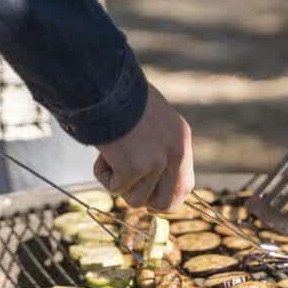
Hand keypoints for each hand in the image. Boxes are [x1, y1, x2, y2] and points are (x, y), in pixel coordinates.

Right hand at [93, 84, 194, 210]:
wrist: (105, 85)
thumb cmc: (120, 95)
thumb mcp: (152, 119)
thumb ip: (157, 144)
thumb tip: (147, 174)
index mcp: (181, 139)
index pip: (185, 187)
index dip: (165, 197)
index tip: (149, 199)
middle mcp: (175, 153)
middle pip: (165, 203)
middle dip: (145, 201)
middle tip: (126, 184)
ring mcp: (157, 162)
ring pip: (136, 199)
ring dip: (119, 183)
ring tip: (112, 155)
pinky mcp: (134, 167)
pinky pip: (115, 188)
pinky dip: (103, 174)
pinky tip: (102, 152)